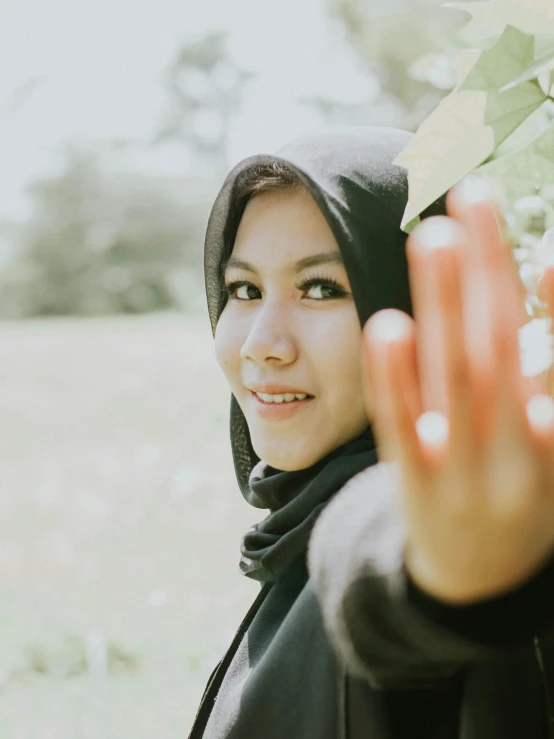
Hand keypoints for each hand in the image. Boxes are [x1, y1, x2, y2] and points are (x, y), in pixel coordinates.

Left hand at [361, 175, 553, 603]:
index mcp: (552, 443)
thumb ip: (545, 382)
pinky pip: (402, 427)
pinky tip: (387, 324)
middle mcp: (516, 452)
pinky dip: (396, 378)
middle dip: (487, 269)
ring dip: (444, 303)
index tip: (546, 250)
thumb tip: (539, 313)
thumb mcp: (548, 456)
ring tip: (433, 234)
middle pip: (500, 347)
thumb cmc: (522, 503)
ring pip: (454, 377)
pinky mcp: (415, 485)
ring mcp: (462, 470)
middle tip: (472, 193)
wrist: (476, 586)